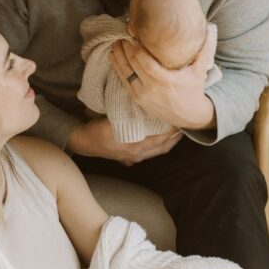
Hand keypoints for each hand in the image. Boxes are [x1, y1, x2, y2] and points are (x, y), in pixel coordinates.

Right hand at [66, 116, 180, 164]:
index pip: (160, 139)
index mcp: (135, 146)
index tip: (179, 120)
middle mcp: (137, 154)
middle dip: (174, 138)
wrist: (84, 143)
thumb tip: (146, 110)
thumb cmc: (97, 130)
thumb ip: (129, 119)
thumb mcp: (113, 122)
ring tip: (177, 132)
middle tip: (184, 126)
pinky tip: (162, 140)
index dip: (171, 131)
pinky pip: (149, 153)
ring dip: (168, 142)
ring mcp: (134, 158)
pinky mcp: (129, 159)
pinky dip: (158, 146)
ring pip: (157, 151)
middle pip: (162, 147)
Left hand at [110, 40, 215, 129]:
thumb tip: (206, 29)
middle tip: (121, 36)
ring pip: (125, 73)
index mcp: (167, 81)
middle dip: (126, 49)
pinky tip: (113, 57)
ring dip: (118, 57)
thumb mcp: (200, 71)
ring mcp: (143, 95)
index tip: (135, 37)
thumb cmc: (193, 89)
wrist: (188, 115)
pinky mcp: (137, 99)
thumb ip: (202, 51)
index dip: (138, 49)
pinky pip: (124, 81)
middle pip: (133, 65)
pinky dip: (117, 68)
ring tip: (115, 44)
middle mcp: (152, 89)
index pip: (147, 63)